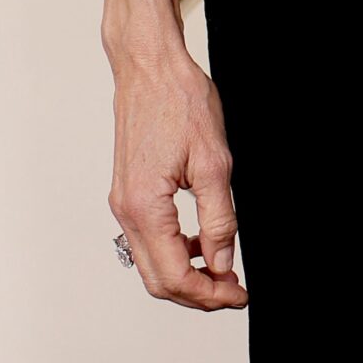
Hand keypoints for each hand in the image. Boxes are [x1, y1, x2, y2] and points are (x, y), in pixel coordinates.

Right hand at [108, 47, 245, 309]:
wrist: (150, 67)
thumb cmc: (179, 101)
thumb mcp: (214, 161)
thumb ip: (219, 218)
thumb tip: (222, 262)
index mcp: (145, 207)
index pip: (175, 276)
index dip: (210, 295)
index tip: (238, 295)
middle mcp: (126, 211)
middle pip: (158, 279)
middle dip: (198, 294)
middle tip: (233, 291)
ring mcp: (123, 203)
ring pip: (151, 263)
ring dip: (186, 274)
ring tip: (223, 270)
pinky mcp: (128, 193)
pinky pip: (148, 239)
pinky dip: (176, 250)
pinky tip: (202, 240)